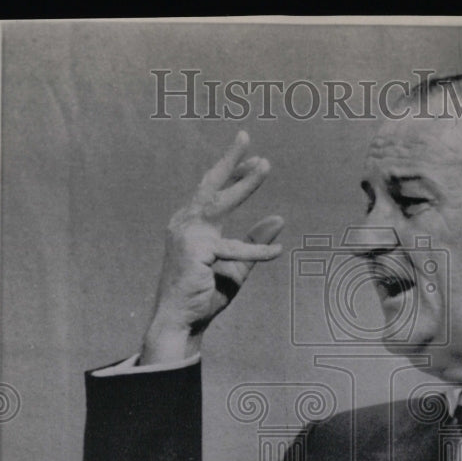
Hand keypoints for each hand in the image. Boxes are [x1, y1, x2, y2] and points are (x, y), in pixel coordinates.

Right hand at [141, 131, 284, 363]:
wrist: (182, 321)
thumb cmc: (205, 294)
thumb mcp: (237, 266)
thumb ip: (255, 243)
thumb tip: (279, 219)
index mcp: (190, 224)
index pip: (211, 190)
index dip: (232, 171)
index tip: (253, 157)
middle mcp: (184, 223)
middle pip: (210, 185)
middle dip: (230, 161)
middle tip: (247, 139)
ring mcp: (187, 235)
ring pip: (221, 203)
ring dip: (245, 183)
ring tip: (265, 165)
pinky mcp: (195, 252)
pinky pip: (233, 249)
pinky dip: (256, 251)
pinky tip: (277, 252)